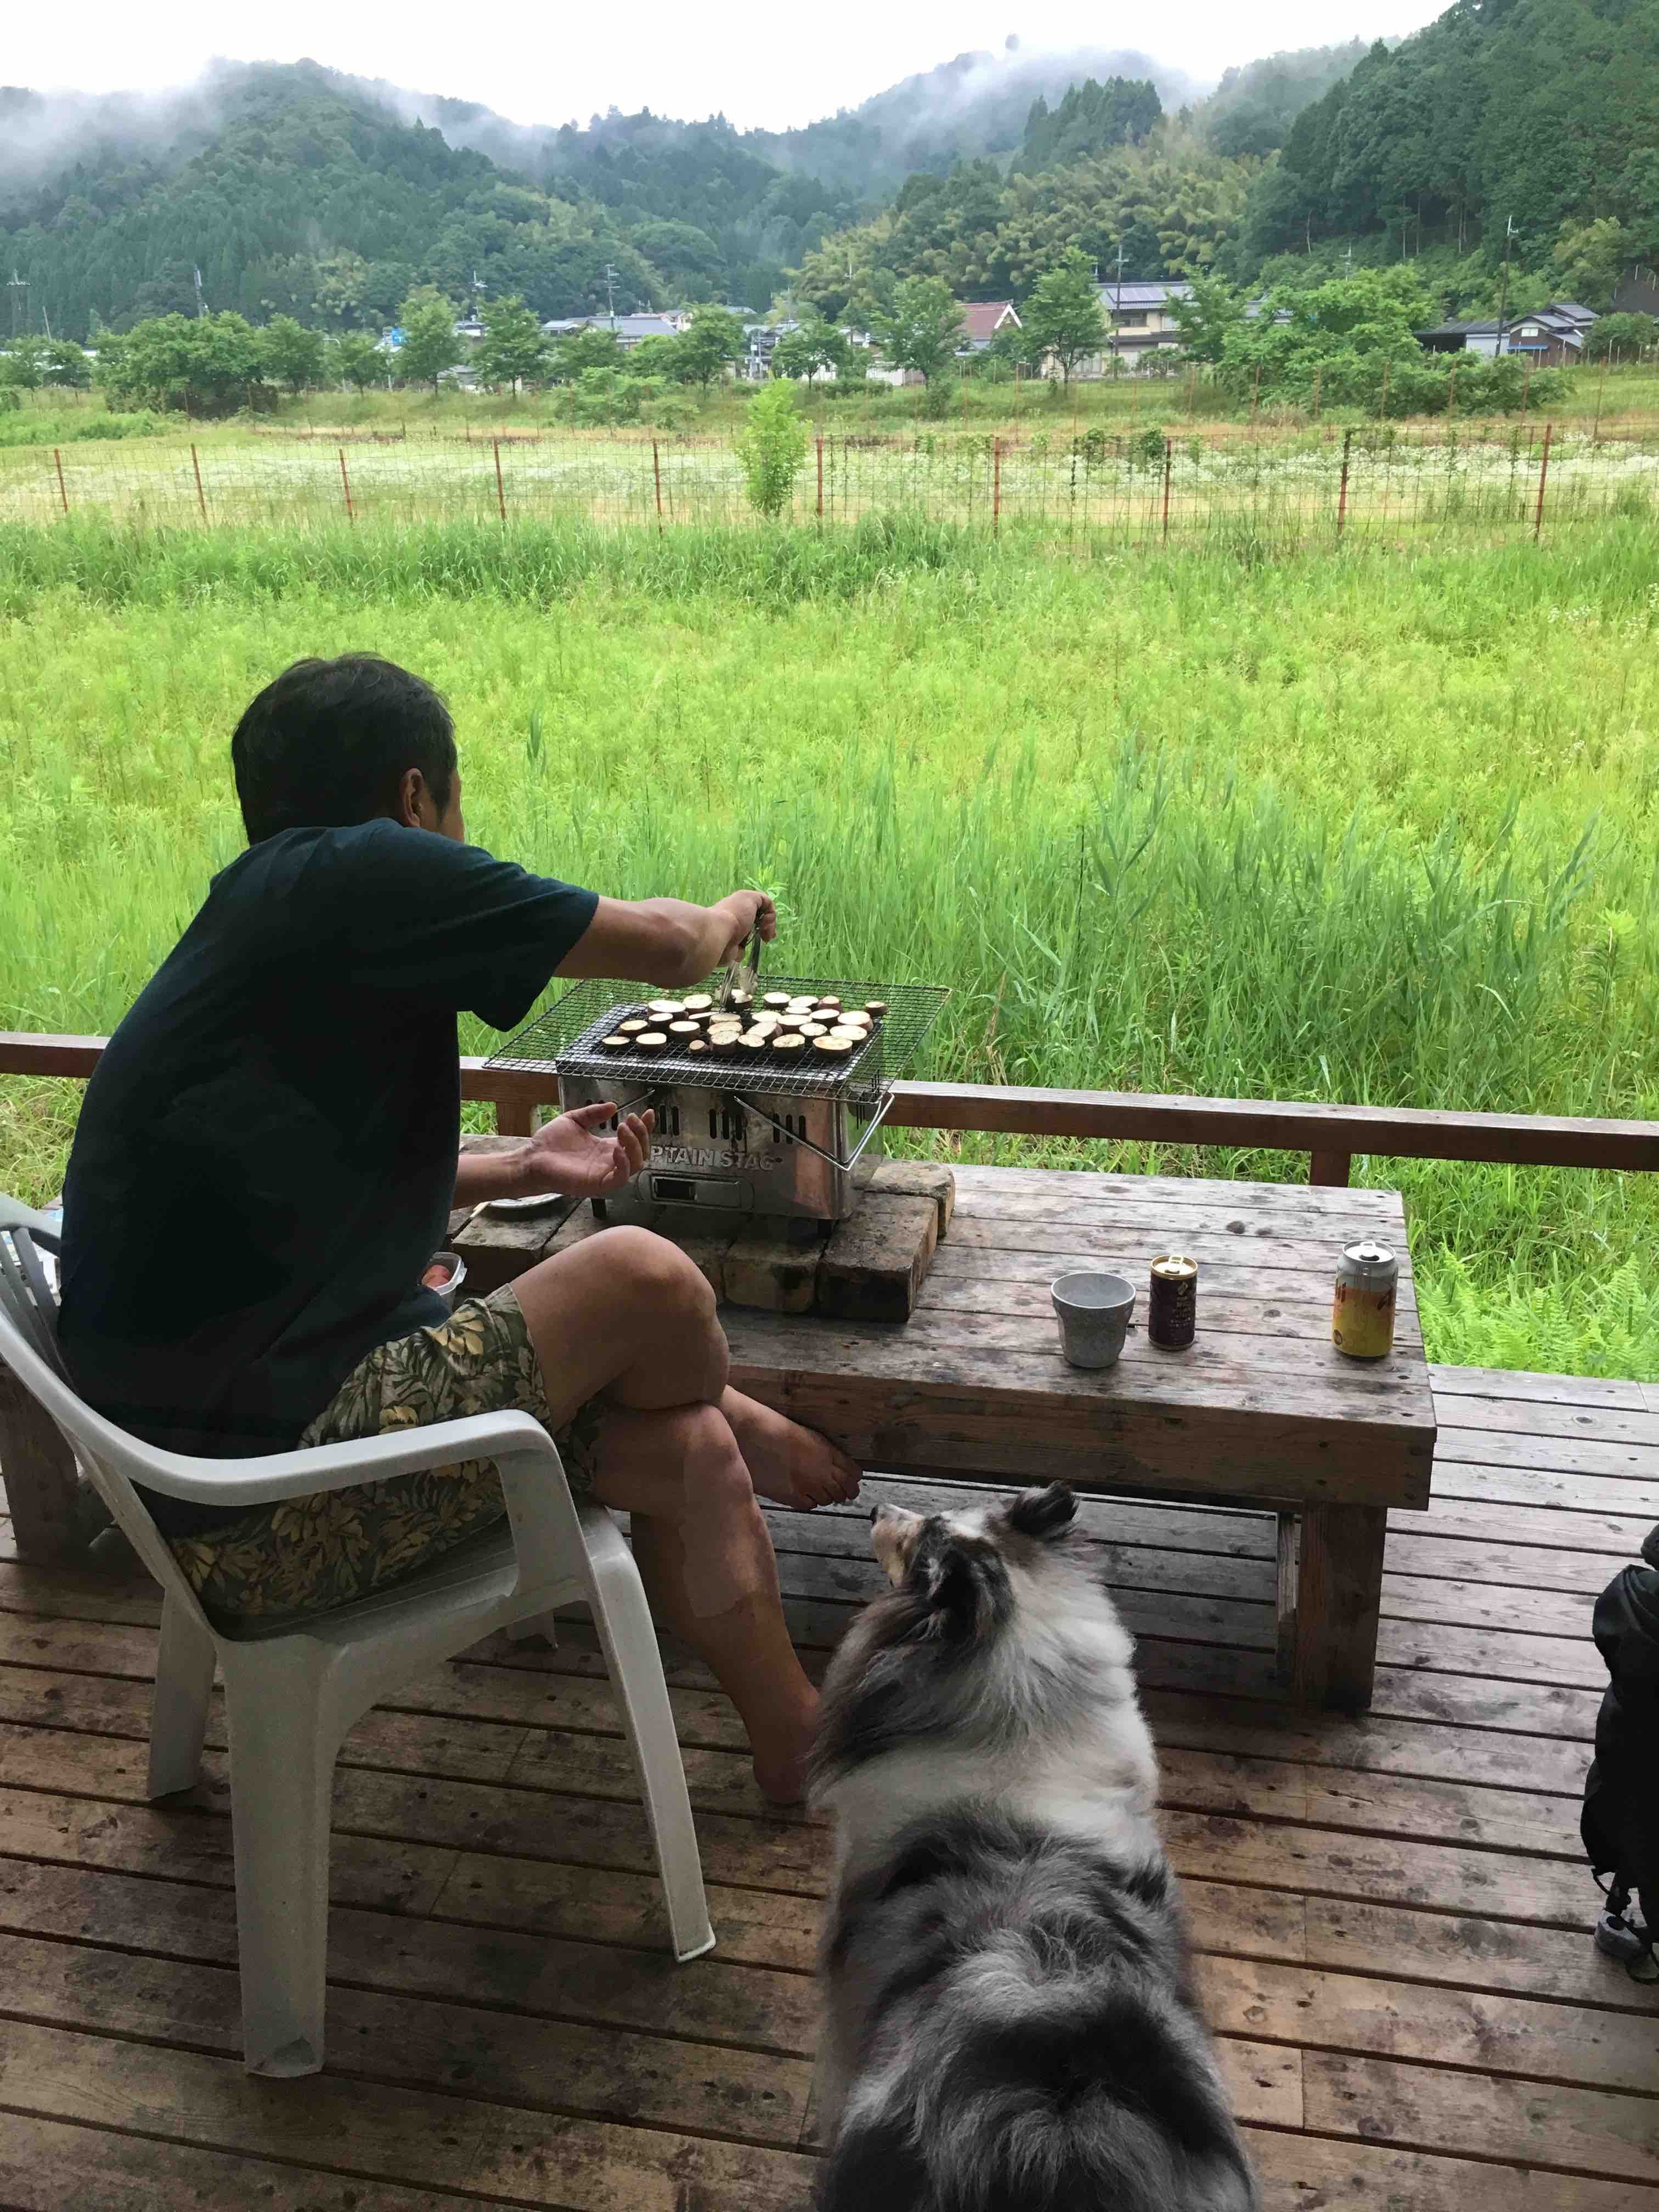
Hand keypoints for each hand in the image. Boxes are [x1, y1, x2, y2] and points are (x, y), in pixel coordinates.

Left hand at [516, 1105, 653, 1199]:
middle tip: (631, 1119)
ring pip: (636, 1165)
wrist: (532, 1158)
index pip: (634, 1139)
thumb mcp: (575, 1120)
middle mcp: (609, 1162)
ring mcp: (605, 1174)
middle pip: (641, 1152)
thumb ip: (593, 1113)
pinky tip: (616, 1148)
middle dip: (642, 1134)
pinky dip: (624, 1164)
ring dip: (635, 1145)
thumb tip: (613, 1106)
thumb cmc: (549, 1144)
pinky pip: (620, 1178)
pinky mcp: (598, 1185)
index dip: (645, 1127)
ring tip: (623, 1128)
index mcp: (606, 1148)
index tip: (649, 1112)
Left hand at [719, 890, 775, 965]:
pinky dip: (743, 952)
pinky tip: (740, 948)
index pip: (759, 910)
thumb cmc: (735, 915)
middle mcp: (736, 920)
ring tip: (758, 942)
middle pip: (757, 925)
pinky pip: (742, 952)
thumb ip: (762, 900)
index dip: (768, 916)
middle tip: (768, 935)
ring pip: (751, 940)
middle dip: (766, 930)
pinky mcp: (729, 950)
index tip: (767, 923)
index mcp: (739, 907)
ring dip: (756, 941)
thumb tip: (767, 914)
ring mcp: (732, 936)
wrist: (717, 935)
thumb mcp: (750, 898)